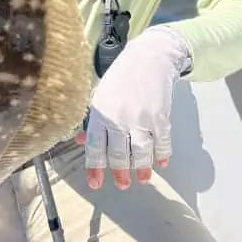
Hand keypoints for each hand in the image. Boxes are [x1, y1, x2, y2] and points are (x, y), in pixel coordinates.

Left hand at [75, 25, 191, 189]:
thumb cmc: (122, 77)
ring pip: (140, 152)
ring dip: (141, 168)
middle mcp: (119, 118)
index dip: (95, 167)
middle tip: (122, 184)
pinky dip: (162, 154)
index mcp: (100, 112)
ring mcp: (141, 118)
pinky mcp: (160, 116)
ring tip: (142, 179)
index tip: (96, 183)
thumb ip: (91, 119)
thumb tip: (79, 141)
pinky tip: (161, 162)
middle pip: (117, 153)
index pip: (94, 146)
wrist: (149, 57)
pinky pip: (161, 142)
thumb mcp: (101, 95)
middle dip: (120, 172)